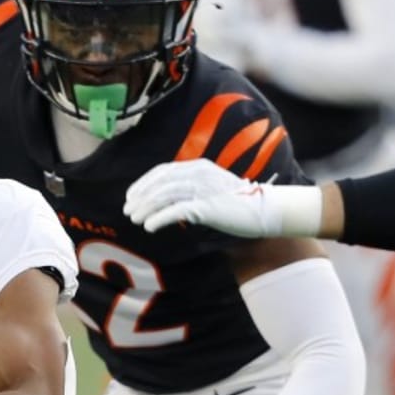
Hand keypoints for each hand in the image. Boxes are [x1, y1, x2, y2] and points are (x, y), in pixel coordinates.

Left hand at [125, 159, 318, 237]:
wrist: (267, 211)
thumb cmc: (241, 205)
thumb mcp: (213, 193)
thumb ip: (194, 194)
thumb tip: (173, 206)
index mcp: (199, 167)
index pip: (163, 171)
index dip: (144, 183)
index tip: (131, 197)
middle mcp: (199, 174)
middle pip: (160, 182)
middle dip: (141, 196)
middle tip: (127, 210)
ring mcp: (204, 188)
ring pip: (165, 195)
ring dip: (146, 207)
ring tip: (135, 219)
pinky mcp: (208, 206)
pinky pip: (178, 210)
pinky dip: (160, 217)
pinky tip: (149, 227)